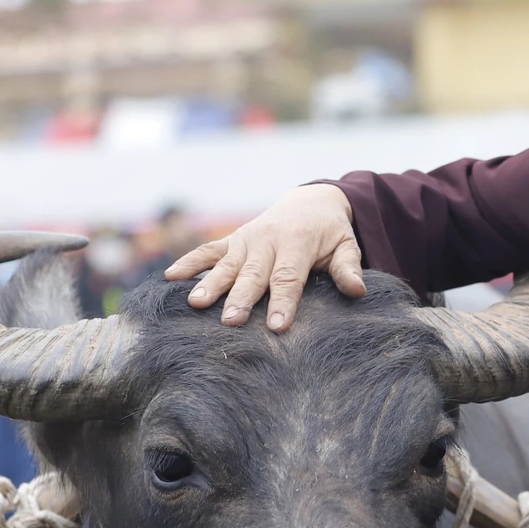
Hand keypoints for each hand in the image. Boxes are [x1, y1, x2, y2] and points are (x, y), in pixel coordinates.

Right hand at [164, 185, 365, 329]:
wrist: (310, 201)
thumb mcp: (345, 245)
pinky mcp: (232, 240)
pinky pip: (208, 251)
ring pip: (226, 264)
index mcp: (297, 243)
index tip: (276, 327)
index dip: (283, 302)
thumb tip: (358, 290)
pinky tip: (170, 277)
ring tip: (195, 303)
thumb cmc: (329, 233)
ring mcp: (246, 240)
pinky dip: (189, 262)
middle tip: (230, 322)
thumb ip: (348, 268)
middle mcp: (267, 240)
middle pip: (253, 274)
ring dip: (210, 284)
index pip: (289, 277)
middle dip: (241, 298)